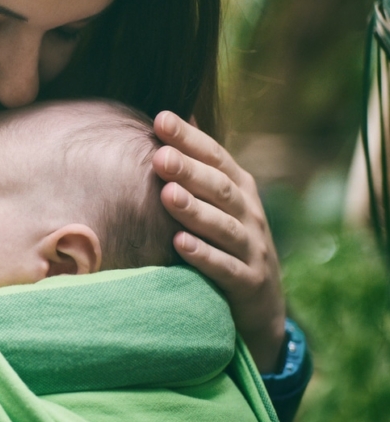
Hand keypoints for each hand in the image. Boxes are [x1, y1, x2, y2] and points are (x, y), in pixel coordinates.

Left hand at [152, 111, 285, 372]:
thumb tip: (168, 116)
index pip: (215, 157)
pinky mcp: (250, 283)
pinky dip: (204, 256)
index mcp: (240, 189)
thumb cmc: (227, 243)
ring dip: (195, 210)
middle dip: (189, 170)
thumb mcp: (218, 202)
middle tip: (159, 156)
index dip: (189, 138)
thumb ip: (197, 164)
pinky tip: (179, 244)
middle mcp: (250, 214)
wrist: (261, 305)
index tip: (160, 119)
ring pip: (224, 226)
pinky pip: (226, 268)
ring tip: (167, 194)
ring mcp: (253, 249)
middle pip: (219, 188)